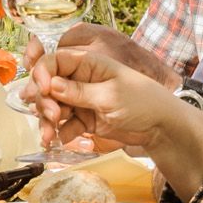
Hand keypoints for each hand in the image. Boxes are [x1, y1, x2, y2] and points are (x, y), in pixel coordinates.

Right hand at [40, 47, 190, 154]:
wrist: (160, 128)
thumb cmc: (141, 102)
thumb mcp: (110, 95)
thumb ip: (79, 91)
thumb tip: (50, 85)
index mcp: (88, 64)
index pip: (54, 61)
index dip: (42, 73)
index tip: (42, 89)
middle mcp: (80, 79)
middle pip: (48, 85)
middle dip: (44, 100)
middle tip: (52, 116)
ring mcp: (81, 100)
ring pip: (53, 106)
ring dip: (46, 119)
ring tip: (48, 135)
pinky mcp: (84, 119)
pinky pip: (63, 124)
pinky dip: (56, 132)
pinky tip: (54, 141)